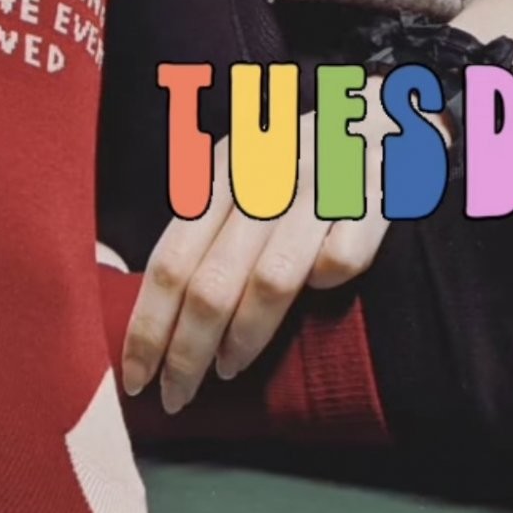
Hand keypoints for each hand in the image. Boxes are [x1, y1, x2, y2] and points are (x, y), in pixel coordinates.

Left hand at [122, 78, 434, 412]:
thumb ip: (204, 227)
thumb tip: (153, 310)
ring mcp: (319, 187)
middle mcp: (265, 177)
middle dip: (186, 352)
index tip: (134, 378)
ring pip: (272, 281)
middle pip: (212, 283)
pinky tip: (319, 300)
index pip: (171, 261)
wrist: (378, 114)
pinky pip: (342, 262)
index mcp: (224, 172)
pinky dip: (327, 286)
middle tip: (176, 398)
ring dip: (245, 337)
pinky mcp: (372, 200)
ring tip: (227, 369)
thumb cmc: (298, 161)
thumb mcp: (240, 175)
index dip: (148, 326)